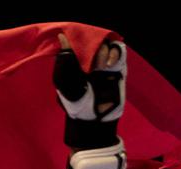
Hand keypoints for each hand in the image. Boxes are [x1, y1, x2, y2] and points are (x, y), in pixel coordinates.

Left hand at [53, 33, 126, 150]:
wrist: (95, 121)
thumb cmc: (76, 104)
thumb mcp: (66, 83)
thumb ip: (65, 60)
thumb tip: (61, 36)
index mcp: (74, 60)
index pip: (77, 39)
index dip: (78, 36)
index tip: (78, 40)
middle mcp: (89, 58)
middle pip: (93, 37)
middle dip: (92, 43)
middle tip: (91, 57)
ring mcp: (104, 61)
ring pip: (106, 41)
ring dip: (103, 49)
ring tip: (101, 65)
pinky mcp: (117, 66)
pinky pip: (119, 50)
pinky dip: (115, 52)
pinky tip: (110, 64)